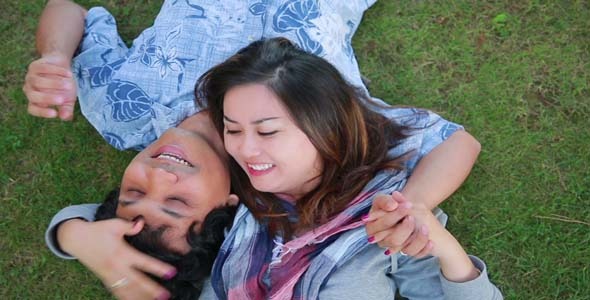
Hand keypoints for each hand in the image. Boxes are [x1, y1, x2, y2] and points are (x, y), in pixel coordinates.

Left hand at [23, 53, 76, 119]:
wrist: (61, 66)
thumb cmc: (64, 86)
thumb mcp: (67, 100)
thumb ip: (66, 109)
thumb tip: (65, 117)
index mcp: (35, 101)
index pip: (33, 109)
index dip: (41, 112)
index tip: (55, 114)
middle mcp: (29, 90)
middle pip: (33, 96)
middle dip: (47, 98)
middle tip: (62, 100)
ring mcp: (30, 77)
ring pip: (37, 82)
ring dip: (54, 84)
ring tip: (69, 86)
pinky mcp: (35, 66)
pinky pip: (44, 69)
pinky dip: (57, 72)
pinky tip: (69, 75)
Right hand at [58, 218, 174, 299]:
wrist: (76, 239)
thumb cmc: (98, 230)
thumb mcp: (114, 224)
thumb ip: (129, 226)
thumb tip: (141, 222)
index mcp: (122, 253)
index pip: (143, 262)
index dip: (158, 268)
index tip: (172, 273)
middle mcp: (116, 266)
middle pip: (136, 281)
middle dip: (151, 290)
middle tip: (165, 296)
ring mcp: (110, 275)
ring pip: (127, 290)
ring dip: (140, 297)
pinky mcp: (105, 279)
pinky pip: (116, 292)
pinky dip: (126, 298)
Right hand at [365, 191, 432, 257]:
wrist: (406, 212)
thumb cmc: (392, 205)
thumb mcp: (386, 199)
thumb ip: (386, 201)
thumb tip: (392, 205)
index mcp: (372, 227)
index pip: (383, 224)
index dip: (395, 215)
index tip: (408, 205)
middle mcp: (381, 240)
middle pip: (393, 240)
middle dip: (405, 229)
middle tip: (414, 217)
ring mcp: (394, 247)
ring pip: (405, 250)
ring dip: (417, 239)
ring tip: (425, 228)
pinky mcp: (406, 251)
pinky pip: (416, 255)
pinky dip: (424, 248)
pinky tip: (431, 242)